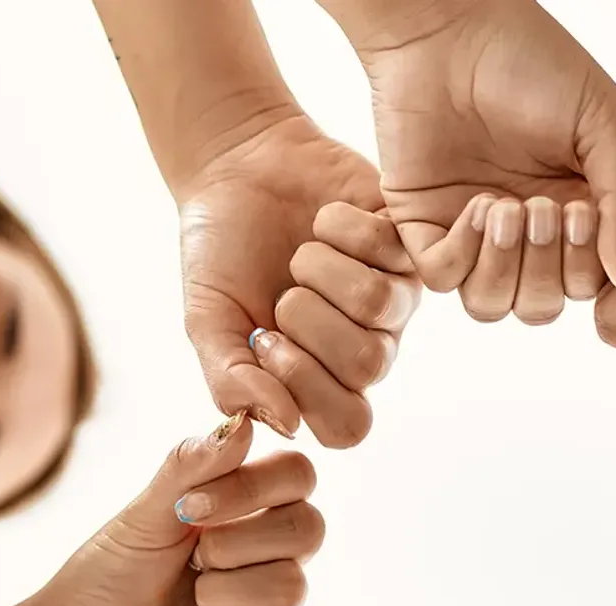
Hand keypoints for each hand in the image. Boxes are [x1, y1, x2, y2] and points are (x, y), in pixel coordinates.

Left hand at [25, 416, 318, 605]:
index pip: (297, 477)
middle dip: (237, 543)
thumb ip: (192, 467)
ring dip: (221, 593)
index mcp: (249, 511)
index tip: (193, 506)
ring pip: (290, 587)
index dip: (256, 487)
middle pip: (308, 529)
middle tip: (192, 559)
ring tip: (188, 604)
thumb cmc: (110, 576)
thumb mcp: (145, 514)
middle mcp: (271, 556)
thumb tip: (244, 421)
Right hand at [176, 110, 402, 444]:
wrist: (236, 169)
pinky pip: (388, 248)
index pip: (349, 426)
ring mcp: (393, 296)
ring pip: (378, 305)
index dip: (308, 390)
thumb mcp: (207, 323)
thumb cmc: (222, 254)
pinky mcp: (407, 242)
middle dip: (309, 322)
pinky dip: (339, 226)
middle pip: (367, 366)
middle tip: (282, 294)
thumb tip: (286, 425)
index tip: (267, 343)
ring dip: (321, 269)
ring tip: (300, 253)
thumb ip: (233, 382)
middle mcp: (367, 345)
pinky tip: (324, 218)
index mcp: (323, 380)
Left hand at [347, 0, 615, 302]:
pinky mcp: (423, 226)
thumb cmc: (535, 62)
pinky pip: (444, 280)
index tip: (585, 213)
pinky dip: (464, 254)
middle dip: (546, 267)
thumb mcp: (605, 124)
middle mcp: (525, 235)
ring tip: (504, 206)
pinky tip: (475, 204)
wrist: (450, 29)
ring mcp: (471, 234)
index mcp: (576, 214)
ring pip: (492, 305)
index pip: (590, 284)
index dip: (590, 267)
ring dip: (505, 266)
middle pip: (542, 305)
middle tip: (540, 207)